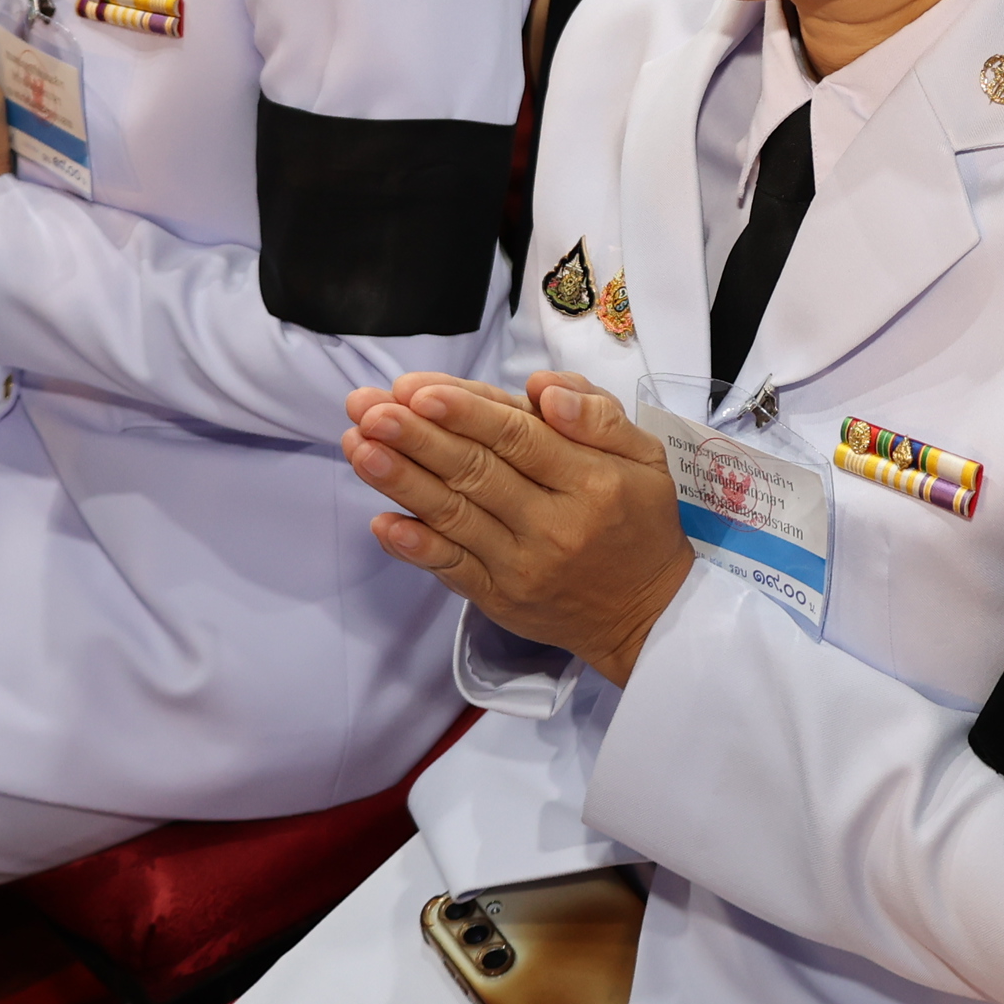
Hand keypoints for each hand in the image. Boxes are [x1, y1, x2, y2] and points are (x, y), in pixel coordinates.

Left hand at [343, 371, 694, 684]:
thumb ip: (599, 416)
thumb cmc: (639, 520)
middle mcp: (555, 525)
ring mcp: (523, 567)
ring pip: (454, 517)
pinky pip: (451, 569)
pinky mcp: (500, 599)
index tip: (417, 389)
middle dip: (416, 437)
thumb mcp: (645, 456)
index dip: (466, 413)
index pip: (520, 439)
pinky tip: (381, 522)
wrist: (646, 614)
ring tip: (358, 445)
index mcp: (592, 481)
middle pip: (476, 473)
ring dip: (401, 480)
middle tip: (368, 407)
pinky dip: (414, 547)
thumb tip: (543, 390)